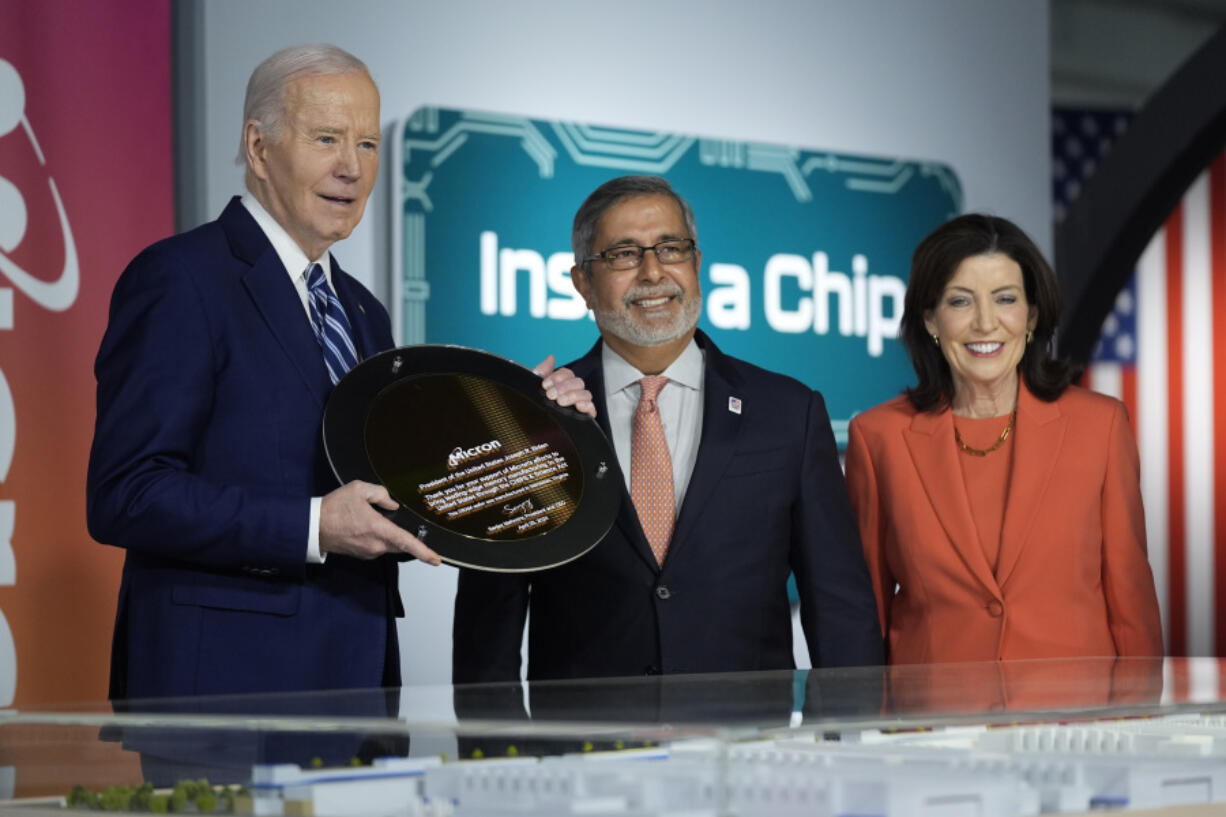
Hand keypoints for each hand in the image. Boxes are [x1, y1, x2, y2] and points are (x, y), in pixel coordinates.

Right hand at [319, 480, 441, 563]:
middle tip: (392, 519)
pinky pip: (378, 546)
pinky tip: (365, 525)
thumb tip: (392, 505)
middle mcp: (376, 545)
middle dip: (403, 533)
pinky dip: (378, 537)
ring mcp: (369, 552)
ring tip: (370, 517)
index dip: (424, 552)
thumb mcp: (358, 490)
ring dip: (388, 533)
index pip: (407, 543)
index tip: (436, 560)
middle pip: (400, 542)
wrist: (311, 527)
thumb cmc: (334, 508)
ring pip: (389, 544)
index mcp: (378, 530)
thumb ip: (381, 494)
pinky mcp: (362, 555)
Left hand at [534, 354, 595, 417]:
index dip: (557, 377)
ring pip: (585, 393)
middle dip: (563, 387)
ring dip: (573, 395)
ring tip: (560, 402)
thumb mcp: (532, 389)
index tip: (545, 385)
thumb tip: (550, 357)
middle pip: (577, 382)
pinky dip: (586, 405)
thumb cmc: (532, 408)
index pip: (567, 373)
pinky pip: (592, 408)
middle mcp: (571, 393)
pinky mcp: (584, 417)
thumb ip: (541, 372)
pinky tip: (577, 407)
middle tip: (550, 395)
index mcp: (560, 385)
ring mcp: (579, 405)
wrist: (531, 431)